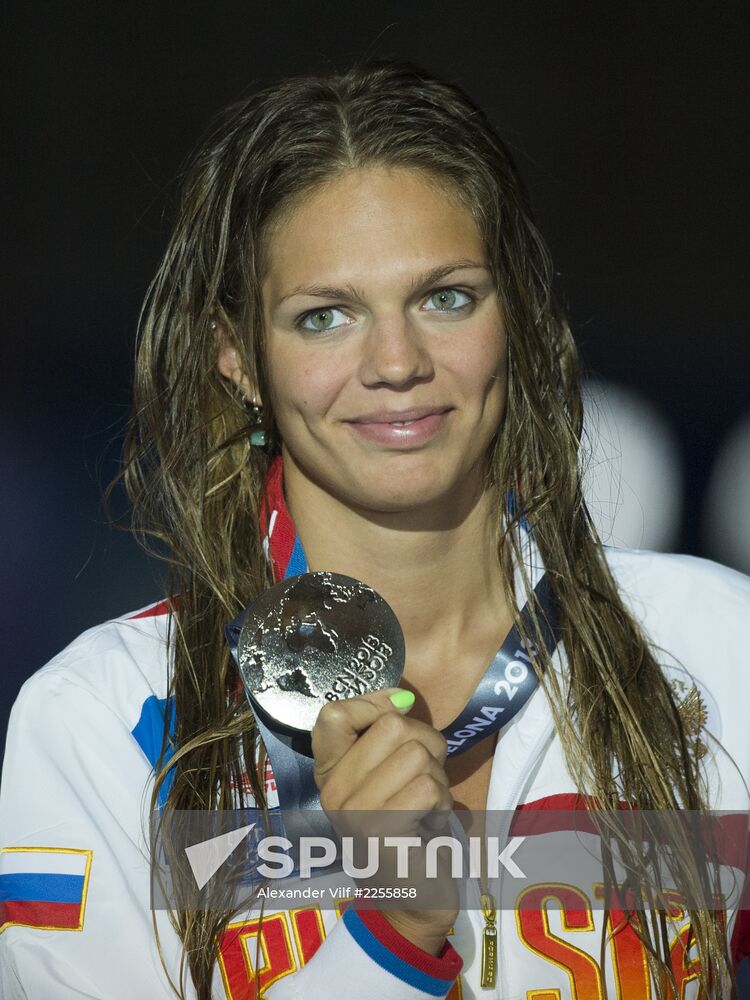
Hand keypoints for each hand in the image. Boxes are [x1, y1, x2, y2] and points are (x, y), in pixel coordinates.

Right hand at [311, 688, 457, 951]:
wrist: (412, 896)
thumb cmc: (408, 826)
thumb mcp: (389, 773)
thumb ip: (387, 733)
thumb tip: (403, 697)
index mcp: (330, 772)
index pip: (332, 713)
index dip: (373, 704)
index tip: (399, 718)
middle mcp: (333, 790)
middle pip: (391, 725)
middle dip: (426, 745)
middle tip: (422, 781)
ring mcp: (353, 812)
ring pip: (416, 754)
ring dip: (437, 778)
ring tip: (425, 806)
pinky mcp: (380, 831)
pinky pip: (427, 788)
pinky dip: (442, 803)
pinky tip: (429, 826)